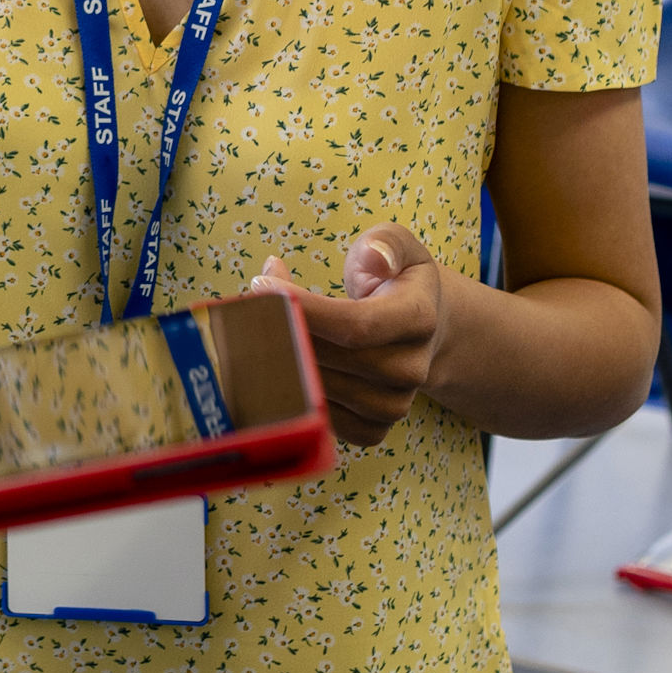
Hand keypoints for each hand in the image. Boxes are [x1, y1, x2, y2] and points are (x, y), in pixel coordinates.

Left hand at [253, 224, 443, 448]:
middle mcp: (412, 369)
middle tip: (249, 306)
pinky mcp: (373, 429)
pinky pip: (323, 421)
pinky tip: (279, 365)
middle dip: (283, 331)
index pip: (356, 324)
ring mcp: (394, 405)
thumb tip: (375, 259)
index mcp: (419, 319)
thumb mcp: (399, 246)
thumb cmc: (397, 282)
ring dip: (280, 362)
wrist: (422, 332)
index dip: (305, 308)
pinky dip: (293, 395)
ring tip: (261, 330)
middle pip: (332, 359)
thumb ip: (386, 242)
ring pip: (322, 392)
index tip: (262, 284)